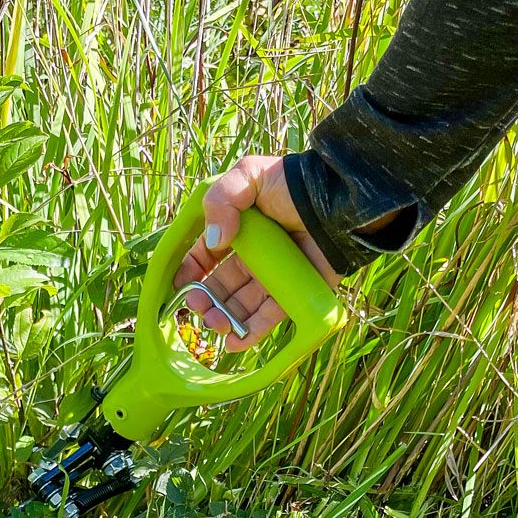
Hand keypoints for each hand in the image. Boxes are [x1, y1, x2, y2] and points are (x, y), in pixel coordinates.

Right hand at [172, 155, 340, 351]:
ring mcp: (273, 276)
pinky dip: (251, 333)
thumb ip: (221, 201)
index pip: (207, 254)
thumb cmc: (292, 185)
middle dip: (205, 299)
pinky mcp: (294, 293)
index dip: (192, 269)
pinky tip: (234, 341)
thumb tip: (213, 241)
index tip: (180, 284)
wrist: (337, 202)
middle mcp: (254, 256)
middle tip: (197, 308)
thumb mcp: (248, 175)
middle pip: (222, 285)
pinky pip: (269, 317)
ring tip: (215, 324)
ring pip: (241, 305)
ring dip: (223, 318)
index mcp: (239, 229)